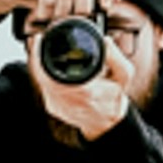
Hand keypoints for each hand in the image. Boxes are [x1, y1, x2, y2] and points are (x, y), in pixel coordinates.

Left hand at [40, 0, 157, 131]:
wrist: (107, 123)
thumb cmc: (113, 98)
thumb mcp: (123, 76)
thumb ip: (116, 57)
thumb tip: (105, 40)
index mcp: (84, 91)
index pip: (53, 71)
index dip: (41, 55)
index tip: (40, 39)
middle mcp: (67, 100)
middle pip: (42, 74)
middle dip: (39, 57)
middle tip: (40, 42)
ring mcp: (57, 105)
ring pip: (40, 80)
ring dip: (42, 66)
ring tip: (45, 52)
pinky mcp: (52, 108)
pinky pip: (44, 88)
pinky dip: (46, 77)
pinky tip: (54, 70)